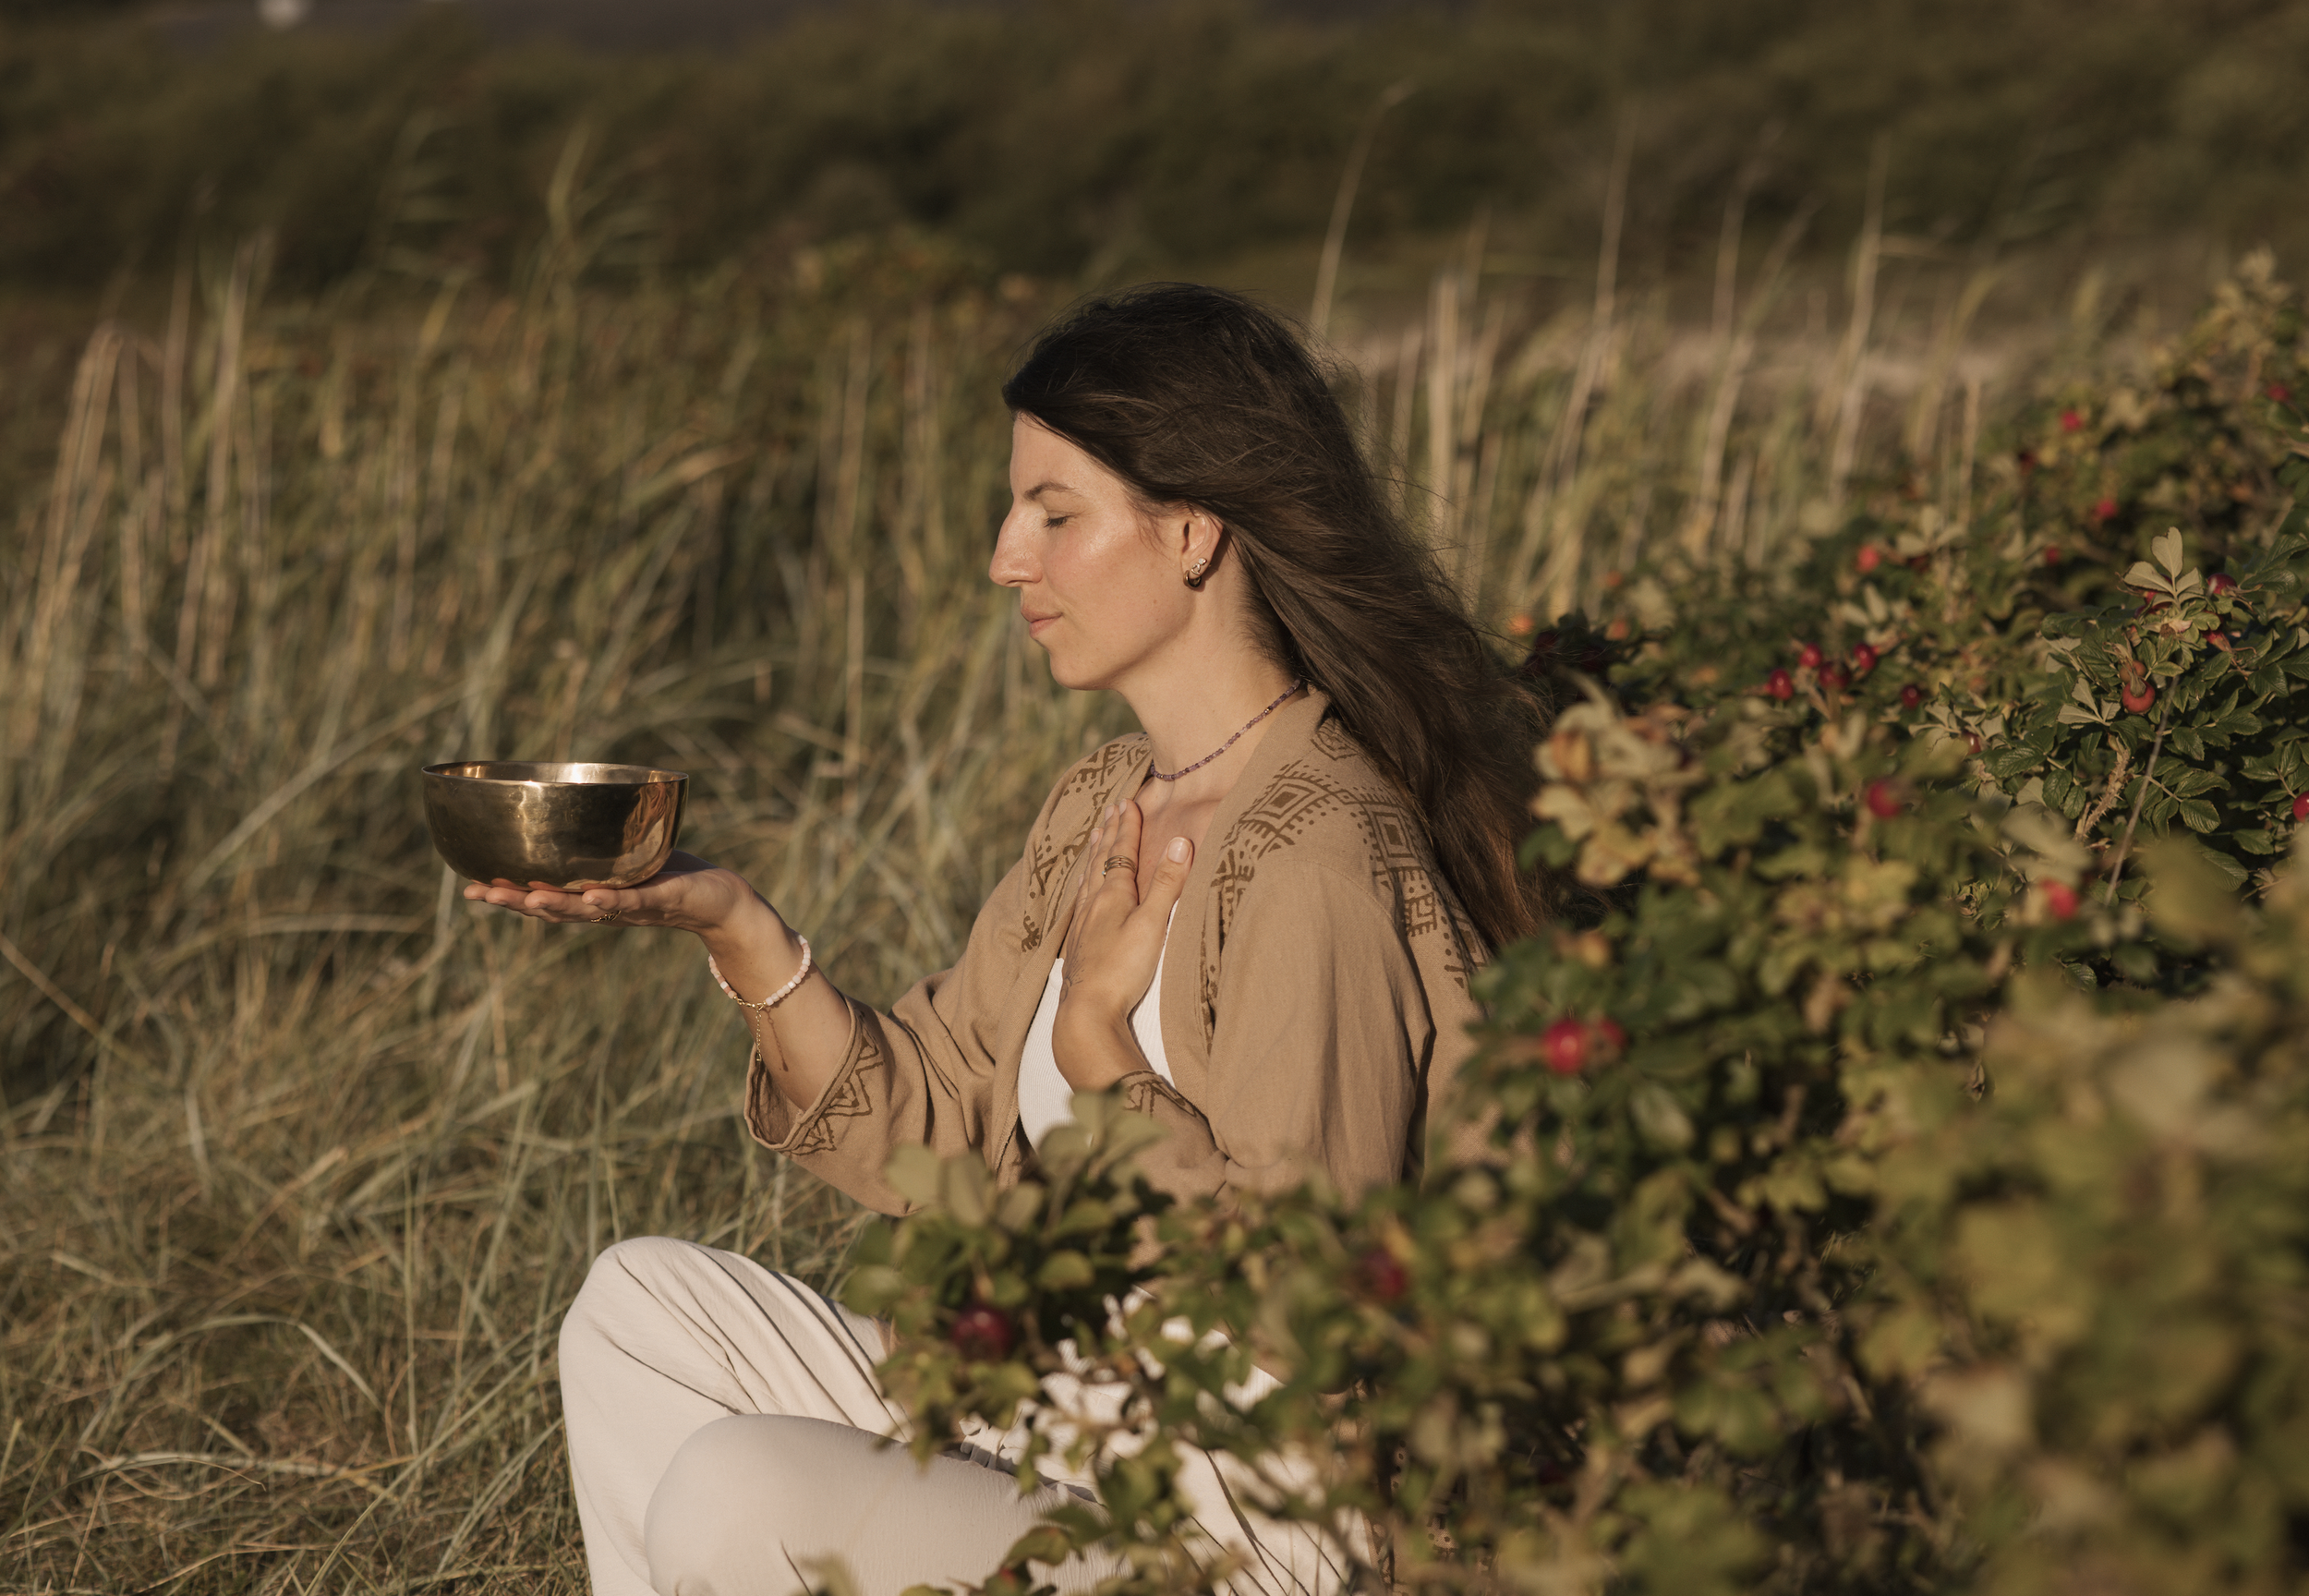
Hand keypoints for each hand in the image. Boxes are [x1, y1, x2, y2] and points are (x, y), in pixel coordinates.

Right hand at [460, 849, 763, 942]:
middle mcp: (604, 908)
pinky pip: (633, 900)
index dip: (507, 894)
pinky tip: (593, 896)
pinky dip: (612, 900)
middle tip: (480, 893)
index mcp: (590, 897)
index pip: (541, 897)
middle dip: (515, 902)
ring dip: (556, 905)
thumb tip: (566, 811)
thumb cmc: (672, 877)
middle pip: (553, 908)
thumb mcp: (628, 861)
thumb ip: (598, 848)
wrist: (721, 902)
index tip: (470, 886)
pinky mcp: (661, 899)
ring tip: (524, 898)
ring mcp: (631, 907)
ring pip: (586, 909)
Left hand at [1053, 801, 1192, 1088]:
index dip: (1126, 827)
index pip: (1120, 852)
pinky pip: (1080, 902)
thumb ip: (1167, 883)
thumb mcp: (1153, 923)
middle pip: (1100, 860)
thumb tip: (1180, 842)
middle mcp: (1092, 904)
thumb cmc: (1123, 968)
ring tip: (1095, 838)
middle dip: (1108, 833)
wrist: (1087, 1013)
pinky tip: (1082, 893)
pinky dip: (1083, 884)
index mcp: (1112, 895)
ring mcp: (1082, 925)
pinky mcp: (1078, 946)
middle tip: (1110, 809)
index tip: (1127, 801)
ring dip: (1093, 855)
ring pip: (1086, 879)